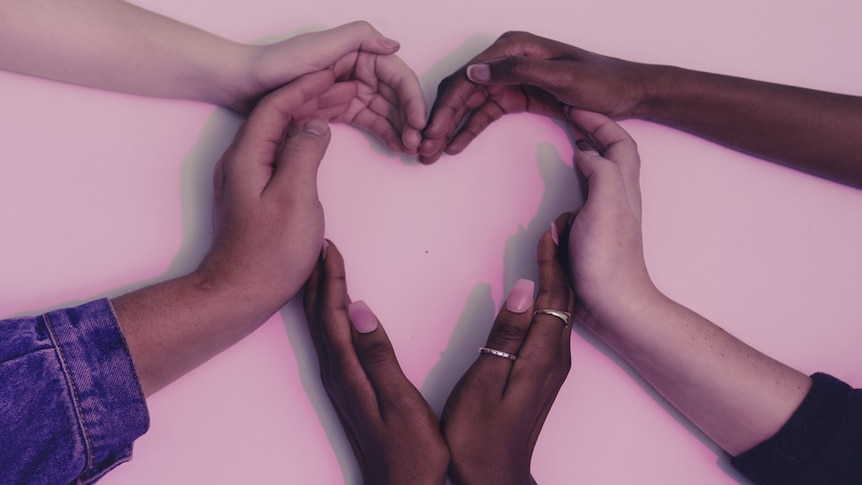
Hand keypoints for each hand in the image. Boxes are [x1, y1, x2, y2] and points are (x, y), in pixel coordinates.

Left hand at [197, 70, 339, 320]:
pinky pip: (280, 152)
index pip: (276, 104)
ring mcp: (246, 177)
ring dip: (308, 116)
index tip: (332, 73)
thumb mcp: (295, 198)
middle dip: (310, 96)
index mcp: (247, 156)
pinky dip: (302, 139)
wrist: (240, 293)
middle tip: (344, 86)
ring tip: (339, 106)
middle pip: (276, 114)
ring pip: (279, 132)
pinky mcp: (255, 193)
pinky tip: (319, 141)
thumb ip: (305, 154)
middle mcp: (241, 160)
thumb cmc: (269, 253)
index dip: (305, 86)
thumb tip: (317, 126)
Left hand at [233, 21, 425, 153]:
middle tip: (418, 143)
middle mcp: (352, 69)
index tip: (419, 123)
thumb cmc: (274, 66)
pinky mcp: (332, 109)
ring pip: (383, 109)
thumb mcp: (318, 47)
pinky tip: (395, 146)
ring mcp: (343, 90)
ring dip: (400, 127)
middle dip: (409, 117)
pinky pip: (366, 120)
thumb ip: (357, 38)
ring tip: (410, 149)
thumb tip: (394, 46)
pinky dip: (383, 132)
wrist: (239, 85)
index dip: (411, 98)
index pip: (394, 75)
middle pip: (393, 94)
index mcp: (354, 52)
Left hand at [303, 241, 448, 484]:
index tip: (330, 246)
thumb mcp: (400, 402)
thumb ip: (379, 355)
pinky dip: (329, 317)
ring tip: (323, 268)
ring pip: (322, 328)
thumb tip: (357, 309)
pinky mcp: (349, 390)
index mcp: (348, 373)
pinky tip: (337, 313)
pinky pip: (331, 341)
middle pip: (319, 317)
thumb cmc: (411, 452)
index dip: (330, 278)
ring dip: (321, 295)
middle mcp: (338, 375)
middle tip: (320, 245)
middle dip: (319, 279)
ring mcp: (341, 383)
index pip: (332, 314)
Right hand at [419, 31, 656, 163]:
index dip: (444, 107)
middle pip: (461, 90)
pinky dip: (468, 130)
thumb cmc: (601, 82)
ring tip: (431, 153)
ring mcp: (510, 78)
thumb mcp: (562, 78)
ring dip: (449, 128)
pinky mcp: (518, 95)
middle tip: (423, 148)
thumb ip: (517, 71)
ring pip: (468, 104)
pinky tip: (453, 146)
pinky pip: (485, 113)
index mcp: (514, 47)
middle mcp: (507, 59)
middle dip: (439, 120)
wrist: (627, 93)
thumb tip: (474, 70)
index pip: (467, 77)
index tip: (430, 132)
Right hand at [441, 229, 572, 484]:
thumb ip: (504, 336)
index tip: (550, 231)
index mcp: (541, 356)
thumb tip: (522, 289)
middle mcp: (555, 359)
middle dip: (562, 261)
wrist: (493, 478)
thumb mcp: (484, 384)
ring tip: (554, 248)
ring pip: (562, 311)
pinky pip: (554, 325)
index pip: (552, 297)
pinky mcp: (544, 375)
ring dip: (558, 277)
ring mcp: (552, 368)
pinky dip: (551, 299)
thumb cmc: (479, 437)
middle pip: (565, 300)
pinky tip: (542, 292)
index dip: (552, 262)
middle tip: (558, 227)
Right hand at [565, 109, 655, 330]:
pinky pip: (587, 193)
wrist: (613, 304)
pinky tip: (564, 184)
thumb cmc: (609, 259)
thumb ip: (599, 171)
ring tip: (568, 139)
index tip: (575, 108)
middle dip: (595, 129)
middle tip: (571, 116)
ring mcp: (607, 214)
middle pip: (614, 151)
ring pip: (602, 171)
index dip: (600, 120)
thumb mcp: (605, 207)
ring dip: (588, 151)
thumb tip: (586, 151)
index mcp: (622, 186)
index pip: (619, 141)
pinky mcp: (594, 231)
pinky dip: (577, 178)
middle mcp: (618, 196)